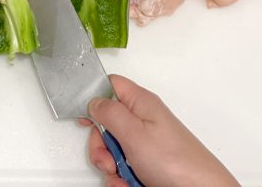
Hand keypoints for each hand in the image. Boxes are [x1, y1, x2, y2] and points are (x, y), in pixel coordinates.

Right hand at [84, 75, 238, 186]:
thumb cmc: (177, 162)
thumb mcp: (134, 132)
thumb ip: (109, 112)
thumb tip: (93, 102)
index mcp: (140, 103)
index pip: (109, 85)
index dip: (92, 97)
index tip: (84, 117)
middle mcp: (143, 120)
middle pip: (106, 123)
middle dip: (101, 144)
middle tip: (109, 157)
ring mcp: (145, 143)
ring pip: (113, 149)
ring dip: (111, 166)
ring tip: (125, 176)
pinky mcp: (148, 163)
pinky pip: (124, 167)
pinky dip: (123, 179)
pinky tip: (132, 184)